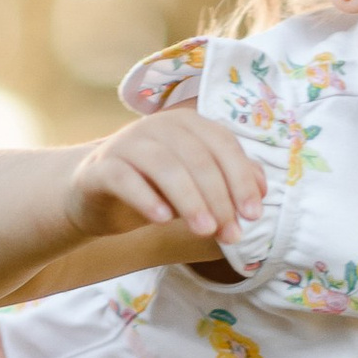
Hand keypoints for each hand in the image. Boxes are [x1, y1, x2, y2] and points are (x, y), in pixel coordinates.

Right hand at [69, 99, 262, 248]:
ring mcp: (125, 144)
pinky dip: (145, 197)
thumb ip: (227, 180)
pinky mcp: (99, 168)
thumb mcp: (195, 185)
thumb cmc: (154, 189)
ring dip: (189, 200)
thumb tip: (261, 187)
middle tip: (230, 233)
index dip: (241, 179)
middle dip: (219, 198)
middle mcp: (156, 126)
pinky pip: (124, 178)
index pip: (222, 145)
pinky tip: (161, 220)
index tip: (253, 214)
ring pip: (164, 165)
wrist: (95, 197)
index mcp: (185, 124)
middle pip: (197, 158)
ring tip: (204, 230)